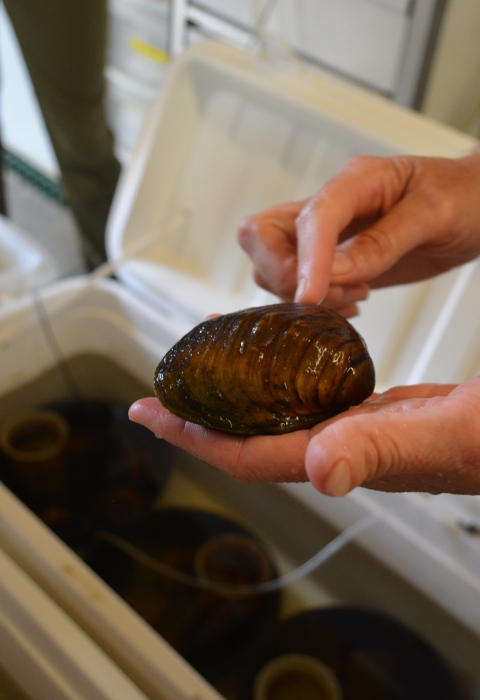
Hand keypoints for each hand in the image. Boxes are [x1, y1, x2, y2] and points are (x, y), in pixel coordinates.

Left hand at [129, 376, 479, 495]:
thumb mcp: (443, 434)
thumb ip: (382, 449)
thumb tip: (319, 470)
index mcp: (345, 456)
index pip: (248, 454)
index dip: (194, 436)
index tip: (149, 413)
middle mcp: (340, 449)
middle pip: (249, 437)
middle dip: (201, 415)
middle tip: (166, 387)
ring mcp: (355, 432)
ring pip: (277, 417)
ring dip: (236, 396)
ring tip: (211, 367)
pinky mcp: (373, 414)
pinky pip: (309, 400)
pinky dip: (280, 381)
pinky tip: (279, 361)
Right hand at [238, 150, 479, 315]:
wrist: (477, 208)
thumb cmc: (465, 198)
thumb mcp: (434, 214)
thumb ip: (382, 243)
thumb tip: (333, 273)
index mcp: (355, 181)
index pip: (311, 218)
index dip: (304, 260)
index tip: (310, 297)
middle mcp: (332, 205)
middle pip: (263, 234)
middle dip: (283, 274)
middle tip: (326, 295)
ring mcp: (328, 234)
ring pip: (273, 263)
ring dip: (302, 292)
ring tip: (354, 296)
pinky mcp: (333, 259)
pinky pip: (298, 282)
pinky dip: (315, 301)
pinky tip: (351, 302)